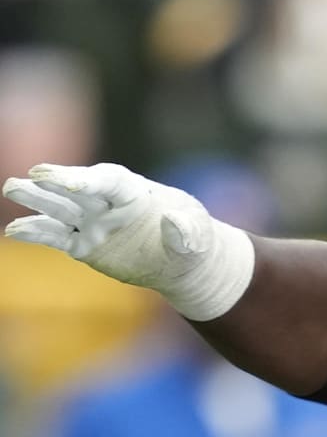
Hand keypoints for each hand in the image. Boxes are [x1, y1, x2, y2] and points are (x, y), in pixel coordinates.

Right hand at [3, 163, 253, 320]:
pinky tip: (13, 230)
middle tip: (30, 176)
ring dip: (36, 199)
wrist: (184, 260)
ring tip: (11, 187)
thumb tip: (171, 220)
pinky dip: (36, 232)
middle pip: (77, 190)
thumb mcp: (197, 236)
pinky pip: (56, 237)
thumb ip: (186, 229)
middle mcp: (109, 203)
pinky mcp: (84, 245)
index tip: (62, 179)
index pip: (107, 181)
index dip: (85, 179)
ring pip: (60, 209)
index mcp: (136, 192)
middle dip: (55, 183)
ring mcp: (93, 223)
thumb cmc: (193, 239)